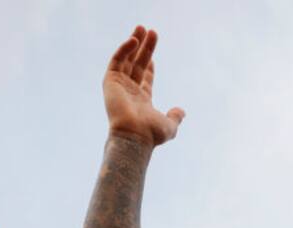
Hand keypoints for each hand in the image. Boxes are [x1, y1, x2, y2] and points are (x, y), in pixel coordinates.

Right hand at [104, 26, 184, 146]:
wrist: (135, 135)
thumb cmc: (151, 134)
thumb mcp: (170, 126)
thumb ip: (175, 117)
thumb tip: (182, 111)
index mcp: (142, 100)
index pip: (144, 78)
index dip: (149, 65)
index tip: (152, 53)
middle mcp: (129, 91)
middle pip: (137, 64)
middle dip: (144, 48)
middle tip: (150, 31)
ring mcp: (119, 85)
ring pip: (126, 58)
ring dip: (134, 42)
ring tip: (142, 27)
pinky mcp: (110, 81)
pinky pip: (117, 60)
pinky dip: (124, 48)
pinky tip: (135, 39)